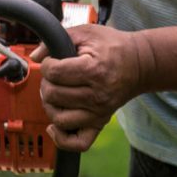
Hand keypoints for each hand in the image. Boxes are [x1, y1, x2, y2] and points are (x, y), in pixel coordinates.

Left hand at [32, 25, 151, 151]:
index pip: (53, 73)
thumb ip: (57, 39)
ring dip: (49, 106)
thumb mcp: (86, 33)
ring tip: (55, 95)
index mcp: (94, 71)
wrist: (141, 63)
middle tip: (55, 77)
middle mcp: (97, 95)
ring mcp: (99, 112)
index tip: (53, 61)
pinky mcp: (100, 123)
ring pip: (58, 118)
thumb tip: (35, 56)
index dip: (47, 65)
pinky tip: (54, 126)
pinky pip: (78, 143)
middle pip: (52, 95)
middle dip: (46, 83)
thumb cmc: (113, 47)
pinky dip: (62, 138)